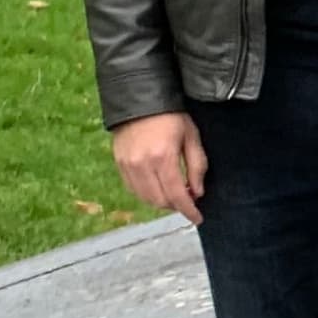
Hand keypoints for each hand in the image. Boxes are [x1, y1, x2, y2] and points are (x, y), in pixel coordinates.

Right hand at [112, 111, 206, 226]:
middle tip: (188, 199)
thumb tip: (198, 193)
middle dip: (176, 205)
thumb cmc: (171, 116)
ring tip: (174, 192)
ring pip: (145, 198)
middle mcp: (142, 164)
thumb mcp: (191, 137)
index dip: (188, 210)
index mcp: (163, 157)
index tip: (197, 218)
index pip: (176, 195)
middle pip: (159, 201)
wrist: (140, 99)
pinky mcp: (119, 163)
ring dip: (161, 201)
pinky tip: (158, 186)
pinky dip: (147, 194)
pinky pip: (133, 189)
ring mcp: (127, 165)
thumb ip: (196, 166)